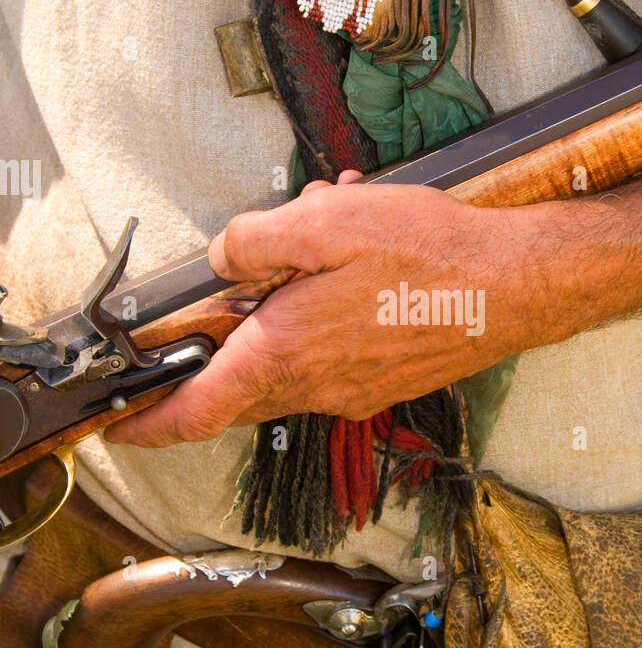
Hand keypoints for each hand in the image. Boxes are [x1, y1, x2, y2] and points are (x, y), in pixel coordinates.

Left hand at [105, 173, 535, 446]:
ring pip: (285, 374)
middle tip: (197, 333)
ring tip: (305, 265)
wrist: (517, 287)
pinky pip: (327, 366)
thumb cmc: (431, 254)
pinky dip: (316, 332)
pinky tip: (347, 280)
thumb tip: (221, 261)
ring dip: (276, 331)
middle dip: (210, 367)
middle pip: (237, 394)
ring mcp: (353, 393)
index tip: (118, 427)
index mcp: (286, 352)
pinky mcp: (383, 385)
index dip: (149, 424)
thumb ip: (252, 241)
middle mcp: (315, 386)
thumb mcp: (325, 221)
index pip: (197, 409)